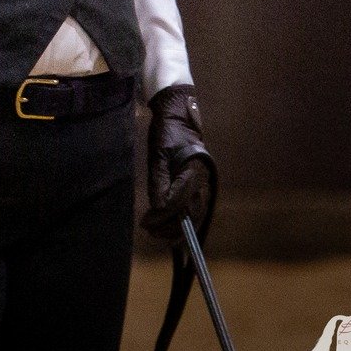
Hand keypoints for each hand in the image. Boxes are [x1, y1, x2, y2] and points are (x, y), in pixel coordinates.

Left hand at [143, 83, 215, 243]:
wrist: (179, 116)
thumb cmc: (167, 133)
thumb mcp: (159, 154)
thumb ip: (159, 181)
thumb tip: (159, 206)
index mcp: (192, 173)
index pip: (178, 203)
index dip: (163, 217)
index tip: (147, 224)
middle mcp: (202, 180)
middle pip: (190, 212)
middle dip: (171, 227)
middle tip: (152, 233)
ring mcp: (202, 181)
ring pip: (194, 211)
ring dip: (177, 225)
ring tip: (159, 233)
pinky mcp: (199, 181)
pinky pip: (194, 205)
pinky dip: (183, 217)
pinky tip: (171, 224)